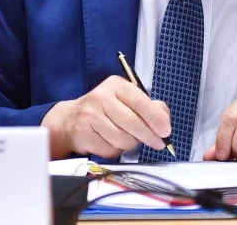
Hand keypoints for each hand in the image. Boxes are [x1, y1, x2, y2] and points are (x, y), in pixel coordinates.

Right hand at [41, 75, 171, 159]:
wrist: (70, 119)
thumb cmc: (105, 109)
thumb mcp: (126, 100)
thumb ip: (148, 107)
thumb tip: (164, 120)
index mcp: (116, 85)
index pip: (139, 101)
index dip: (155, 117)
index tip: (166, 130)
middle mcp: (102, 97)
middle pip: (131, 122)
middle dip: (148, 136)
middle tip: (158, 143)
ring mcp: (91, 115)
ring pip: (122, 139)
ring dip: (130, 144)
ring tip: (128, 139)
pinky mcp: (84, 133)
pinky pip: (109, 149)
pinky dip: (116, 150)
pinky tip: (111, 142)